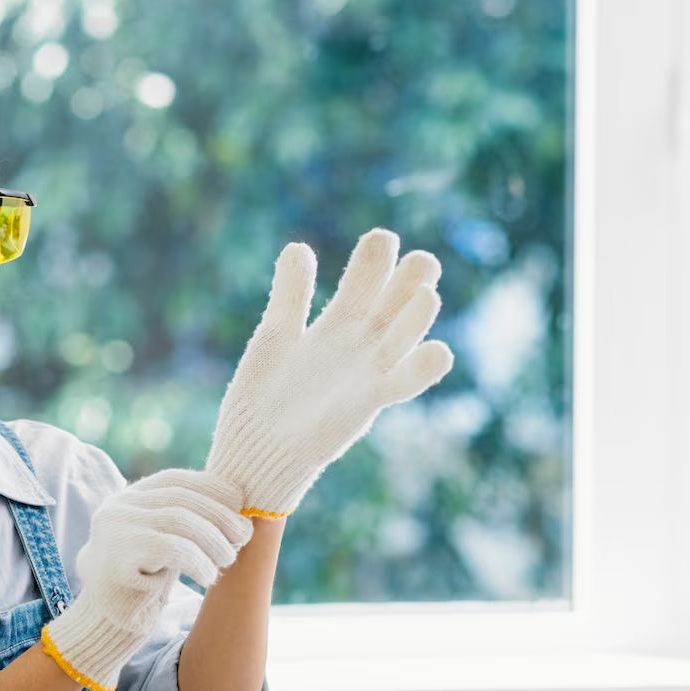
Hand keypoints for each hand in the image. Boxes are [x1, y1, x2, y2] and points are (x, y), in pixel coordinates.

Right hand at [40, 468, 250, 690]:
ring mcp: (115, 530)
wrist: (105, 621)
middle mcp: (118, 508)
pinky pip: (170, 548)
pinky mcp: (119, 558)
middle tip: (243, 536)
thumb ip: (185, 519)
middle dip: (219, 515)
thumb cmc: (142, 581)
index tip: (240, 503)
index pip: (174, 480)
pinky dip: (198, 560)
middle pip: (180, 498)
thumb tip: (236, 501)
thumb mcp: (163, 541)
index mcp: (128, 499)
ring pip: (179, 520)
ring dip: (213, 539)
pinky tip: (208, 576)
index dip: (210, 487)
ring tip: (227, 559)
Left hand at [206, 227, 454, 518]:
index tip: (383, 238)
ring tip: (427, 294)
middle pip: (393, 305)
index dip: (376, 261)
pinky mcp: (364, 406)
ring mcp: (364, 375)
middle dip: (409, 282)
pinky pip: (401, 386)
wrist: (251, 452)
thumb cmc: (262, 398)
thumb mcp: (276, 336)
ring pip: (401, 340)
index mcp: (336, 326)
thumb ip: (290, 295)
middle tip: (422, 260)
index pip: (365, 283)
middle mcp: (358, 346)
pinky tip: (438, 351)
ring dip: (416, 319)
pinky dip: (422, 371)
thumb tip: (298, 247)